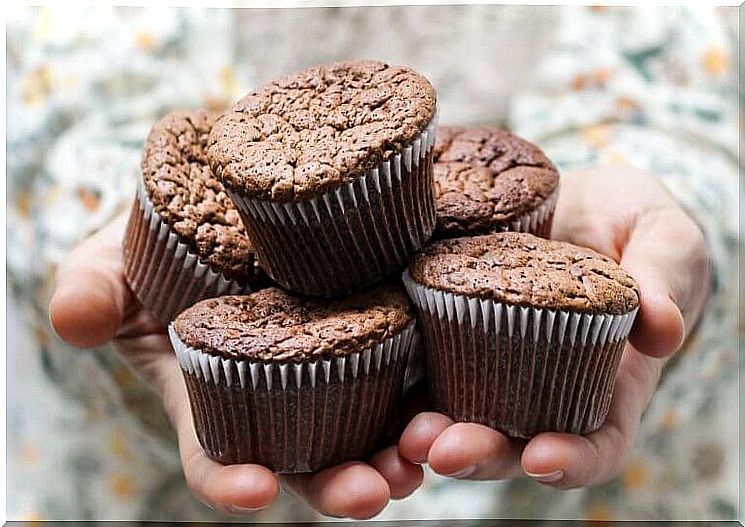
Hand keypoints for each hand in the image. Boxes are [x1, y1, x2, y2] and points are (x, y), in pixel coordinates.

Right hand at [48, 214, 422, 518]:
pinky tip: (454, 386)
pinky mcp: (385, 325)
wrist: (235, 193)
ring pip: (372, 426)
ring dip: (401, 450)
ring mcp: (338, 364)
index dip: (229, 481)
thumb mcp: (119, 253)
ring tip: (425, 452)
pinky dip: (436, 386)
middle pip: (310, 458)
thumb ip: (95, 287)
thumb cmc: (168, 234)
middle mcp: (281, 394)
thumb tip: (73, 319)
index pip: (216, 454)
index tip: (250, 491)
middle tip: (370, 491)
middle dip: (338, 483)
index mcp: (214, 392)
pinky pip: (416, 367)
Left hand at [398, 166, 709, 487]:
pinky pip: (420, 355)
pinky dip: (395, 370)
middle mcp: (541, 383)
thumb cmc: (632, 224)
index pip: (596, 442)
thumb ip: (667, 277)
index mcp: (605, 381)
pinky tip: (371, 361)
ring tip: (404, 430)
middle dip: (478, 452)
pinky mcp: (446, 324)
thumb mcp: (663, 238)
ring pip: (457, 411)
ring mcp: (489, 358)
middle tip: (442, 449)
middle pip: (511, 439)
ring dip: (428, 430)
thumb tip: (662, 328)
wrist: (576, 198)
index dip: (573, 460)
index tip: (543, 458)